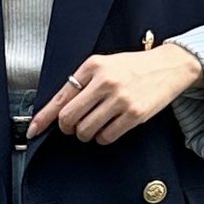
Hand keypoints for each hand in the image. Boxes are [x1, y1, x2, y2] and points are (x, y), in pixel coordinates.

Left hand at [28, 43, 203, 144]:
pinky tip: (109, 128)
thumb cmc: (133, 68)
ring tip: (96, 124)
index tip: (34, 130)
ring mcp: (120, 98)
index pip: (61, 96)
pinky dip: (103, 138)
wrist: (169, 66)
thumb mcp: (105, 65)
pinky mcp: (134, 114)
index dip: (44, 117)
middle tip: (74, 127)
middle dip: (68, 128)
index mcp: (93, 65)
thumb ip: (83, 83)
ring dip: (86, 134)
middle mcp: (105, 81)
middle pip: (69, 118)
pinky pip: (106, 137)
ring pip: (86, 131)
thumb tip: (59, 110)